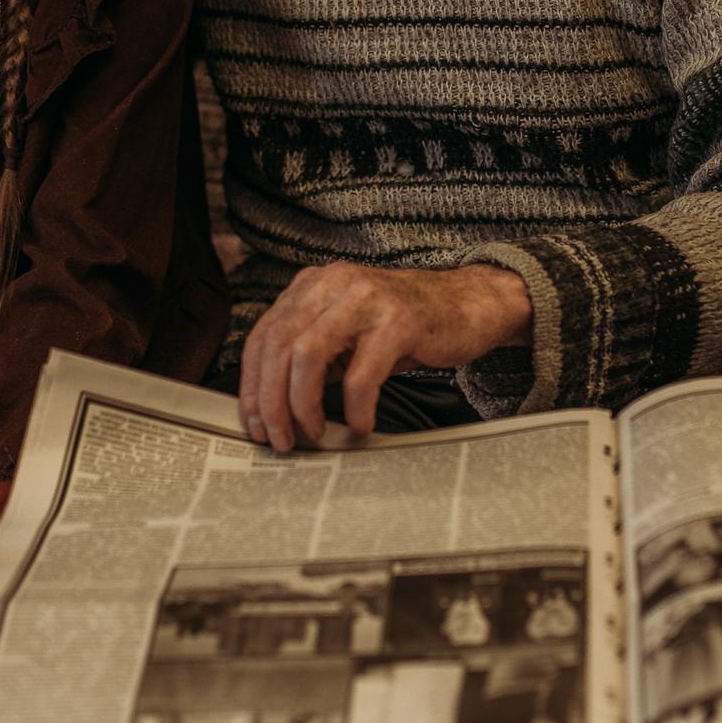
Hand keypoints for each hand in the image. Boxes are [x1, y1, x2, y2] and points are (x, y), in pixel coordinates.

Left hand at [238, 262, 530, 450]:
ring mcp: (366, 299)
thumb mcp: (348, 334)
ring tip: (313, 433)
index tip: (254, 421)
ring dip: (302, 405)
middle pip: (278, 346)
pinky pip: (361, 375)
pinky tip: (359, 425)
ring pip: (306, 355)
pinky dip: (354, 408)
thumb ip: (312, 358)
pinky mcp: (400, 321)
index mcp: (314, 286)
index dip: (251, 384)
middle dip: (271, 402)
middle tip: (279, 437)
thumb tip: (273, 405)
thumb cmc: (408, 325)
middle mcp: (335, 284)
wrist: (470, 304)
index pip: (263, 336)